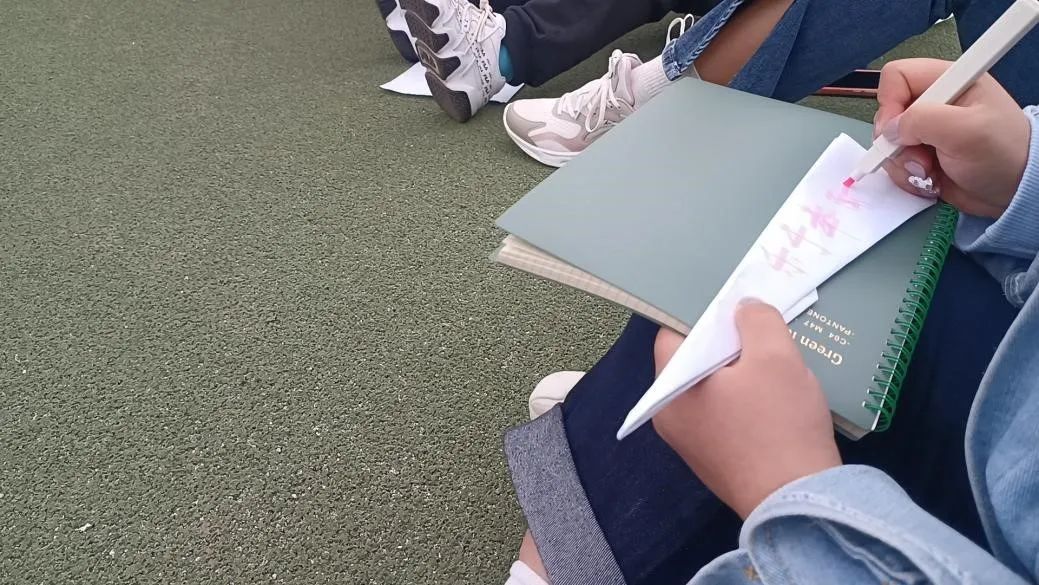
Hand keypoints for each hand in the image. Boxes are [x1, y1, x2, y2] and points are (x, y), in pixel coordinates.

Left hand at [652, 301, 840, 518]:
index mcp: (669, 391)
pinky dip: (745, 398)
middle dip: (726, 341)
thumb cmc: (779, 425)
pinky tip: (775, 392)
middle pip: (693, 362)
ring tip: (773, 354)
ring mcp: (692, 443)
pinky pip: (724, 414)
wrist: (800, 503)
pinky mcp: (717, 459)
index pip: (673, 335)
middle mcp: (670, 418)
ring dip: (739, 370)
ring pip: (711, 389)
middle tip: (759, 324)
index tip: (732, 302)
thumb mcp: (775, 356)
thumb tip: (743, 308)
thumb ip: (757, 320)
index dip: (702, 314)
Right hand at [874, 58, 1030, 217]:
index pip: (897, 76)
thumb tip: (890, 130)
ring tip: (930, 172)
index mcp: (948, 82)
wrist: (1015, 192)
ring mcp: (926, 131)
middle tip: (921, 156)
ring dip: (903, 162)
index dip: (890, 101)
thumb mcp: (966, 131)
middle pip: (887, 113)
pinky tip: (930, 179)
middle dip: (897, 141)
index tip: (900, 129)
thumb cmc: (1001, 154)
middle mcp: (933, 103)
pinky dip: (907, 175)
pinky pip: (895, 163)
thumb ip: (922, 120)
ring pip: (887, 142)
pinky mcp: (922, 155)